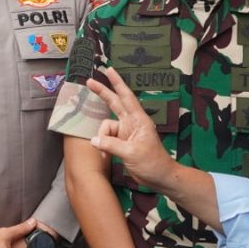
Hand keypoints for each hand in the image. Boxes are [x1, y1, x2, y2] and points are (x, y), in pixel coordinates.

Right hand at [87, 67, 176, 190]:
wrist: (159, 178)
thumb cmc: (152, 163)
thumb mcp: (132, 153)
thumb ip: (112, 145)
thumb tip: (93, 140)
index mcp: (138, 120)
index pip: (126, 97)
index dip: (117, 83)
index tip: (109, 70)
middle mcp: (131, 123)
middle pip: (114, 103)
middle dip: (102, 93)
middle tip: (89, 81)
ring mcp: (125, 133)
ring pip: (106, 127)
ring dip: (102, 138)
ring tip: (105, 153)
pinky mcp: (121, 143)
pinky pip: (106, 138)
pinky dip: (103, 145)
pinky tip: (104, 155)